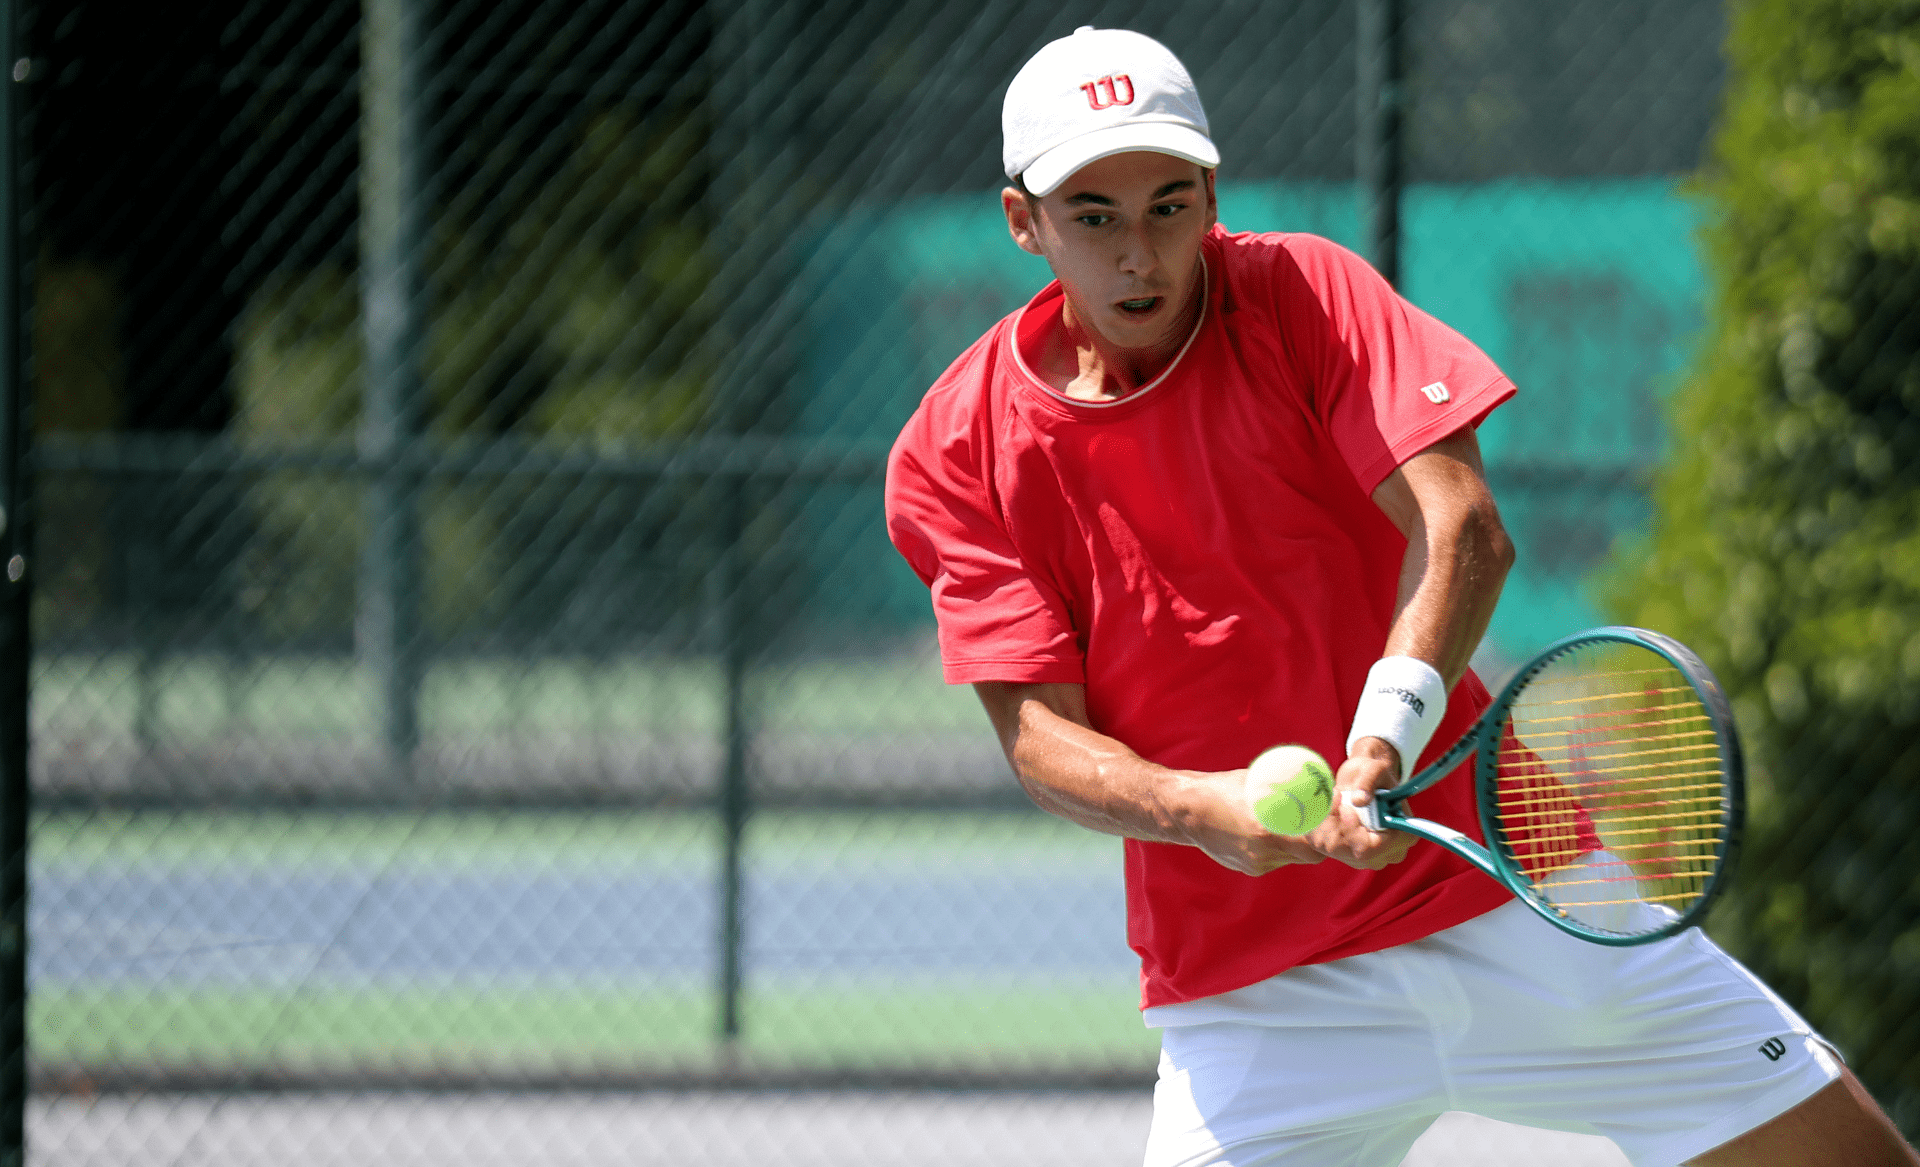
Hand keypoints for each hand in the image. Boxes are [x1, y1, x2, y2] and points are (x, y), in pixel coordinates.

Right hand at [1183, 770, 1326, 875]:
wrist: (1186, 812)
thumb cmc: (1223, 789)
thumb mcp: (1259, 781)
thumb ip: (1289, 789)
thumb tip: (1320, 787)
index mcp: (1267, 830)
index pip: (1316, 842)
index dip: (1332, 831)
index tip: (1338, 814)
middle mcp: (1264, 852)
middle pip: (1310, 853)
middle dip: (1321, 837)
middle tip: (1324, 818)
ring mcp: (1257, 863)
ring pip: (1294, 856)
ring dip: (1301, 840)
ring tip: (1295, 819)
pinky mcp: (1250, 868)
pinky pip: (1277, 858)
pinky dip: (1282, 845)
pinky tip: (1269, 828)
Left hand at [1307, 737, 1417, 869]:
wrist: (1363, 779)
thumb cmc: (1374, 773)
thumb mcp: (1374, 769)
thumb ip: (1368, 782)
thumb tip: (1359, 800)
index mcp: (1402, 836)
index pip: (1368, 849)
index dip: (1350, 831)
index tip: (1344, 807)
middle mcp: (1385, 853)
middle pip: (1345, 851)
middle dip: (1334, 823)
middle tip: (1335, 797)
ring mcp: (1365, 857)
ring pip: (1329, 847)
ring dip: (1325, 821)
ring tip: (1334, 800)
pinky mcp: (1345, 853)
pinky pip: (1321, 845)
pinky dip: (1318, 825)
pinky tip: (1327, 810)